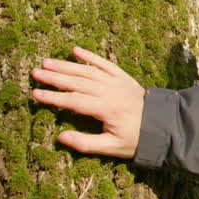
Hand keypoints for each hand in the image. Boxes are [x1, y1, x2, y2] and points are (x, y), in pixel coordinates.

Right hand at [30, 46, 144, 157]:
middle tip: (35, 72)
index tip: (35, 94)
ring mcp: (116, 82)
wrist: (162, 125)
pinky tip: (75, 50)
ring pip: (87, 71)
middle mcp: (109, 91)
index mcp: (106, 109)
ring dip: (66, 65)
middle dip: (54, 77)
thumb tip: (60, 137)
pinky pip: (104, 63)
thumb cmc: (135, 139)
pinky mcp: (122, 77)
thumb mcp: (111, 148)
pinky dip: (90, 56)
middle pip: (77, 82)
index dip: (54, 98)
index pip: (74, 101)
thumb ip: (85, 143)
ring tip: (47, 61)